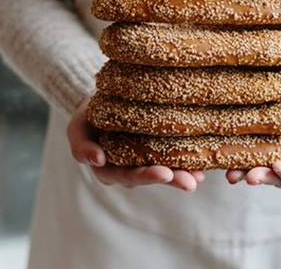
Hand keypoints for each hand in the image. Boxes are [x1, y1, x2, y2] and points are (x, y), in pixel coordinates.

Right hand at [67, 98, 204, 191]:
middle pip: (152, 176)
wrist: (103, 98)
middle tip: (190, 182)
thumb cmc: (89, 114)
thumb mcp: (77, 127)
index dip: (147, 176)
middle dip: (173, 179)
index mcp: (111, 168)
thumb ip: (81, 146)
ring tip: (200, 175)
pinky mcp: (161, 145)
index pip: (129, 176)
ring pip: (167, 168)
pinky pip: (175, 154)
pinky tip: (203, 162)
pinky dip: (188, 158)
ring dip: (184, 173)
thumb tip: (97, 160)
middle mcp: (131, 167)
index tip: (164, 173)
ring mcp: (147, 157)